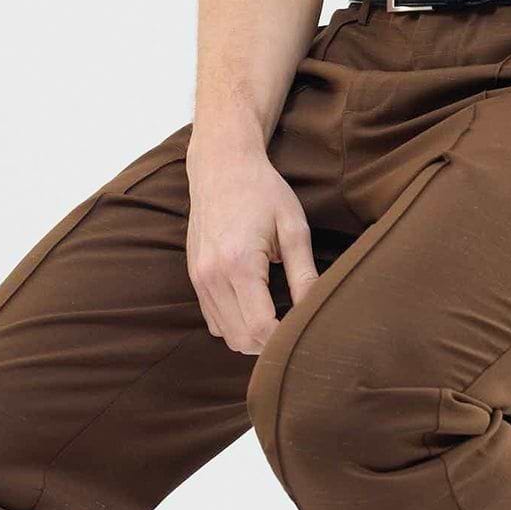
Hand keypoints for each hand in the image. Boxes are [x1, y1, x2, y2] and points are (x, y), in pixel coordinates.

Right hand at [184, 143, 319, 353]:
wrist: (222, 166)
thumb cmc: (263, 192)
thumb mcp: (293, 228)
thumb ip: (305, 274)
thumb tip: (315, 311)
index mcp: (239, 264)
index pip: (261, 328)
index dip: (286, 338)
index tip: (306, 327)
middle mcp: (212, 276)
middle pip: (242, 340)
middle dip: (270, 343)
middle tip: (296, 325)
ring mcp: (199, 278)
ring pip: (225, 335)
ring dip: (253, 336)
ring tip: (279, 317)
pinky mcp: (194, 277)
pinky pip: (214, 320)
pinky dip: (235, 324)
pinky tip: (256, 306)